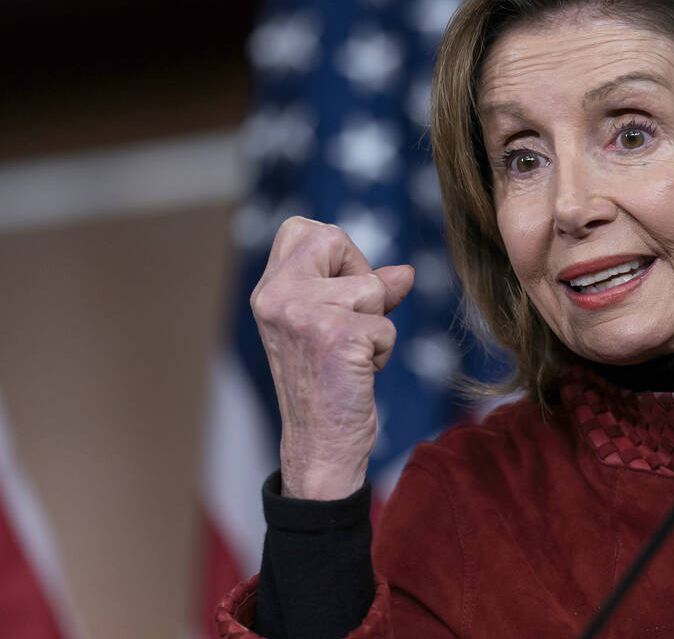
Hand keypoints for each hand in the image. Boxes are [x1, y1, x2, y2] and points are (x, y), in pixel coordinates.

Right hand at [250, 217, 413, 499]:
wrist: (320, 447)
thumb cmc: (327, 386)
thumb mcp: (334, 326)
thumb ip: (364, 291)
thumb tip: (404, 273)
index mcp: (268, 291)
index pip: (302, 227)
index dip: (336, 253)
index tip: (340, 292)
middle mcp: (275, 297)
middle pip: (333, 238)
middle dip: (360, 277)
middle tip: (350, 322)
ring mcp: (303, 315)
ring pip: (371, 287)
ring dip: (376, 323)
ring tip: (353, 356)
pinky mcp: (336, 337)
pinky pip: (386, 324)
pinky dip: (384, 349)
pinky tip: (360, 373)